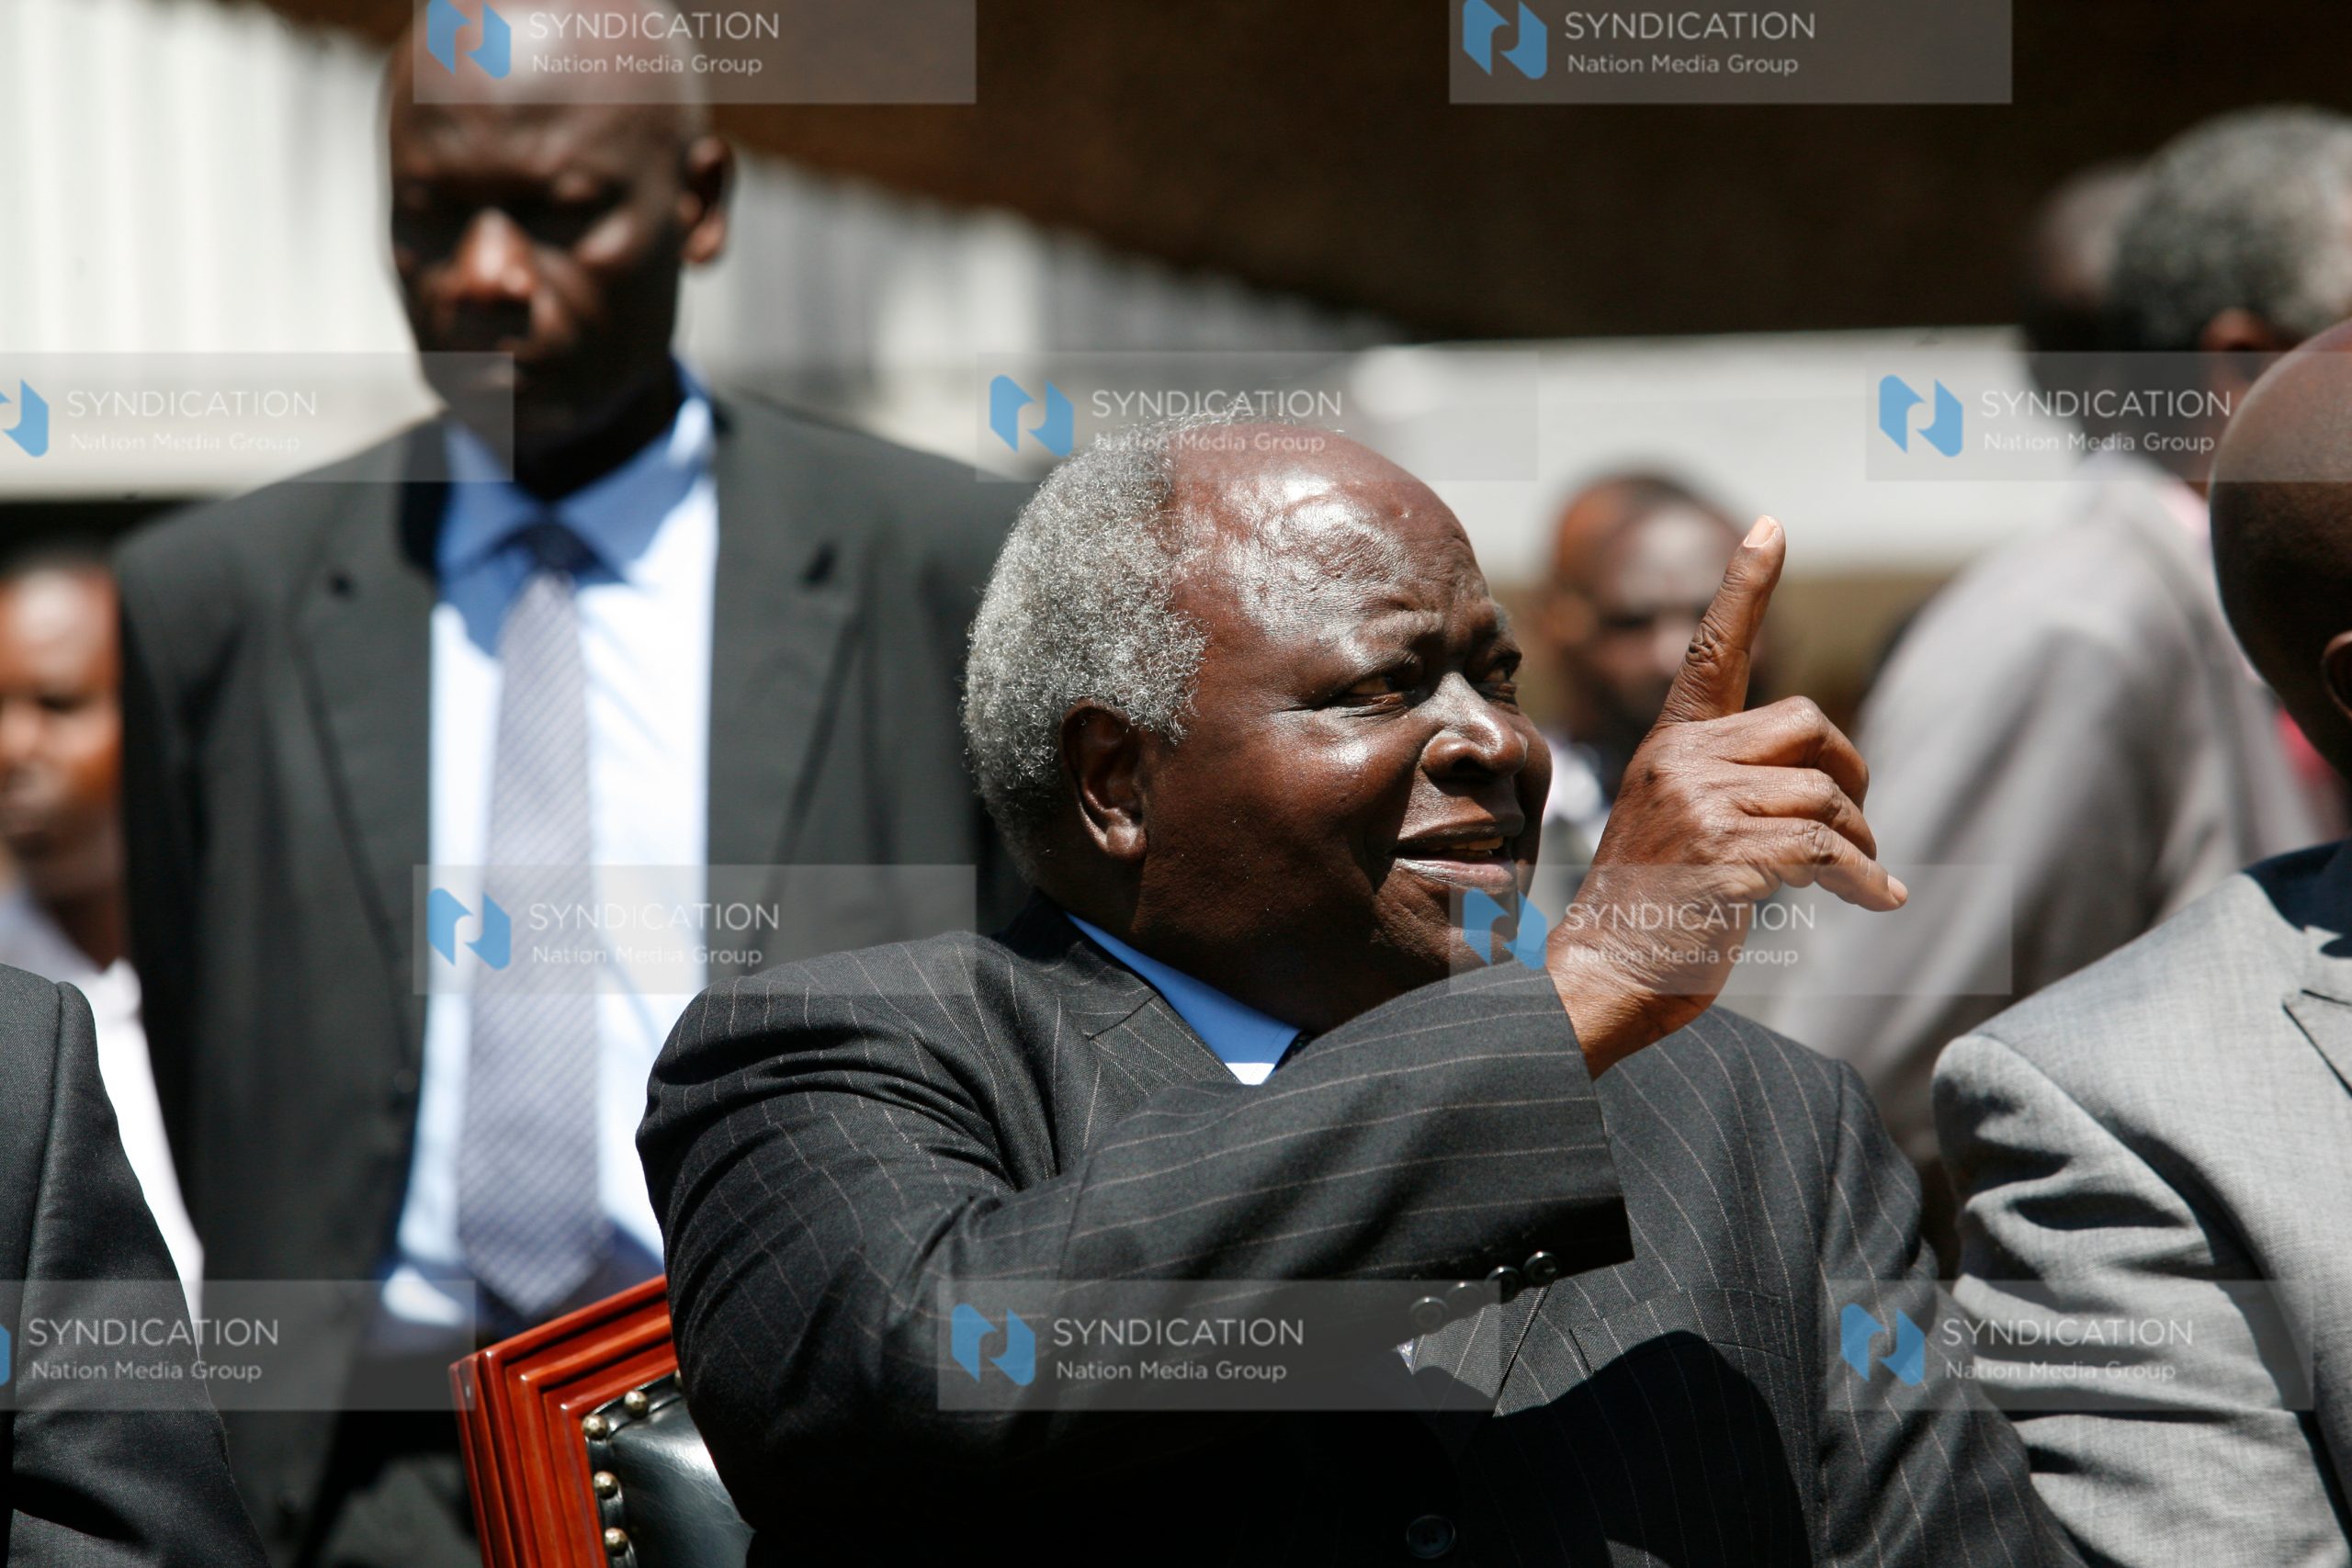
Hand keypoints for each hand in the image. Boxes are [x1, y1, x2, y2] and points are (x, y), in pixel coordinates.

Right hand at [1548, 516, 1904, 1074]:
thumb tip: (1830, 788)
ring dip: (1859, 843)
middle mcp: (1679, 762)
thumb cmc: (1650, 912)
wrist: (1603, 974)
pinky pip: (1828, 850)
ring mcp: (1699, 806)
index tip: (1772, 525)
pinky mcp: (1724, 855)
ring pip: (1825, 794)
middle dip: (1850, 774)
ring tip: (1853, 880)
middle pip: (1808, 723)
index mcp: (1670, 746)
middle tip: (1855, 827)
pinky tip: (1874, 903)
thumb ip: (1732, 788)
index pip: (1715, 650)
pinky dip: (1864, 881)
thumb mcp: (1679, 827)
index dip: (1745, 584)